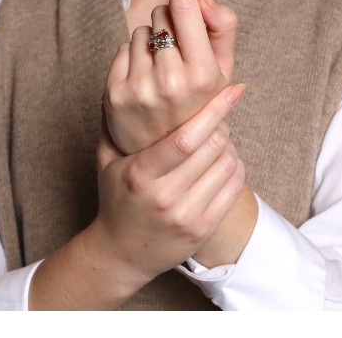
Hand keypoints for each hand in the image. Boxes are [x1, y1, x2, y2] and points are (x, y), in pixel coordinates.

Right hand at [95, 85, 244, 283]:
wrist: (122, 252)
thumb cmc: (116, 200)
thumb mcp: (107, 162)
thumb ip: (113, 125)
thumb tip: (123, 88)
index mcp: (140, 174)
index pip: (184, 138)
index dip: (212, 111)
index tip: (231, 91)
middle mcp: (164, 196)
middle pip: (212, 148)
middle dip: (221, 127)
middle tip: (214, 123)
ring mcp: (186, 215)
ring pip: (227, 165)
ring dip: (229, 147)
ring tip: (216, 144)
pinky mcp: (202, 229)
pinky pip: (234, 188)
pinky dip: (235, 169)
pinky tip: (222, 165)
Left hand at [104, 0, 238, 154]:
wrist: (167, 152)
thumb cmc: (196, 107)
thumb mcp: (222, 72)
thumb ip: (222, 28)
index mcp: (203, 76)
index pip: (183, 6)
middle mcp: (169, 82)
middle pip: (161, 14)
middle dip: (170, 20)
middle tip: (176, 48)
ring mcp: (139, 89)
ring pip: (141, 31)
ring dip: (151, 41)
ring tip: (160, 70)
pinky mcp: (114, 94)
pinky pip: (122, 48)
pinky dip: (133, 56)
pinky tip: (143, 78)